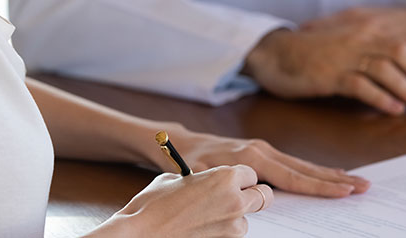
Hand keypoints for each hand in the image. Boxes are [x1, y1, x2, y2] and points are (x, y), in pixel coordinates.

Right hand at [92, 165, 271, 237]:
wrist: (141, 232)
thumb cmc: (154, 203)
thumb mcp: (177, 178)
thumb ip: (201, 178)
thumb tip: (207, 182)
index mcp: (225, 177)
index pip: (251, 173)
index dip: (242, 177)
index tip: (235, 181)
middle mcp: (234, 200)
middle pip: (264, 196)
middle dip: (253, 195)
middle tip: (240, 197)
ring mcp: (232, 226)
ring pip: (247, 218)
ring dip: (236, 216)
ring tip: (209, 216)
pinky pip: (233, 235)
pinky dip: (224, 231)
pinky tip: (203, 228)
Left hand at [167, 127, 369, 196]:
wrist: (180, 143)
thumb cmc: (187, 162)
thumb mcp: (200, 176)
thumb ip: (224, 184)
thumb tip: (249, 196)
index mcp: (251, 158)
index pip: (293, 176)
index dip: (320, 186)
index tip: (344, 191)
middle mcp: (262, 150)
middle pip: (306, 168)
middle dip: (336, 179)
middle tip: (364, 186)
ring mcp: (264, 149)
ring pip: (303, 165)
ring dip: (330, 174)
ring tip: (355, 180)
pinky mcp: (262, 152)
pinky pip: (293, 163)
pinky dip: (314, 170)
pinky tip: (328, 174)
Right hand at [242, 8, 405, 114]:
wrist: (275, 53)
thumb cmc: (312, 52)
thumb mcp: (347, 44)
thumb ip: (372, 51)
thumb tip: (402, 69)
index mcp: (365, 29)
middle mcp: (358, 38)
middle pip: (402, 53)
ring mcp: (344, 55)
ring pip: (386, 69)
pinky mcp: (330, 74)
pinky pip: (361, 85)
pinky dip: (381, 97)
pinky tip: (394, 108)